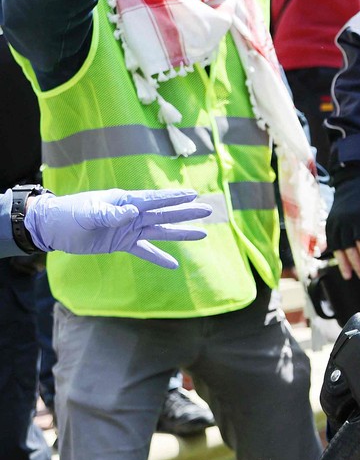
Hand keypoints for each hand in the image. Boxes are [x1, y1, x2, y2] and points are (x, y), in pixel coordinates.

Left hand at [23, 187, 209, 268]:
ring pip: (160, 231)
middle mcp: (130, 214)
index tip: (194, 194)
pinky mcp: (122, 243)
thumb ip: (111, 213)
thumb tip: (132, 212)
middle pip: (164, 213)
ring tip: (202, 233)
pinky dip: (158, 257)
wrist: (51, 228)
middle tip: (208, 210)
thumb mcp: (88, 213)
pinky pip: (145, 251)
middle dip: (186, 212)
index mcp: (124, 201)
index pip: (154, 200)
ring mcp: (128, 229)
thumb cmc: (68, 215)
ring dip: (180, 232)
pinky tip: (174, 265)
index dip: (174, 197)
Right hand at [324, 172, 359, 279]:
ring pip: (337, 246)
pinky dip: (335, 253)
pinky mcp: (329, 223)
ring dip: (343, 262)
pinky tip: (341, 264)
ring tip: (349, 276)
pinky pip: (331, 241)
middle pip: (348, 247)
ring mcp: (334, 222)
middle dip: (355, 263)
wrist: (352, 182)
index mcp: (357, 216)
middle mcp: (343, 220)